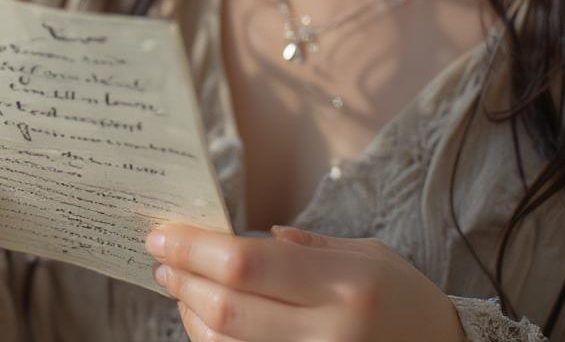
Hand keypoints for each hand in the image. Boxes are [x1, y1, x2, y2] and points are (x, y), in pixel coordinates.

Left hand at [145, 223, 465, 341]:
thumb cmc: (404, 299)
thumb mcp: (368, 254)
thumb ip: (309, 247)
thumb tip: (250, 237)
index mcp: (344, 286)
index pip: (250, 264)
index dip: (196, 248)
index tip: (163, 233)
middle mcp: (328, 335)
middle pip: (229, 309)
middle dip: (184, 278)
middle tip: (160, 254)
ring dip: (191, 313)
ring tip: (179, 283)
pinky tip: (204, 319)